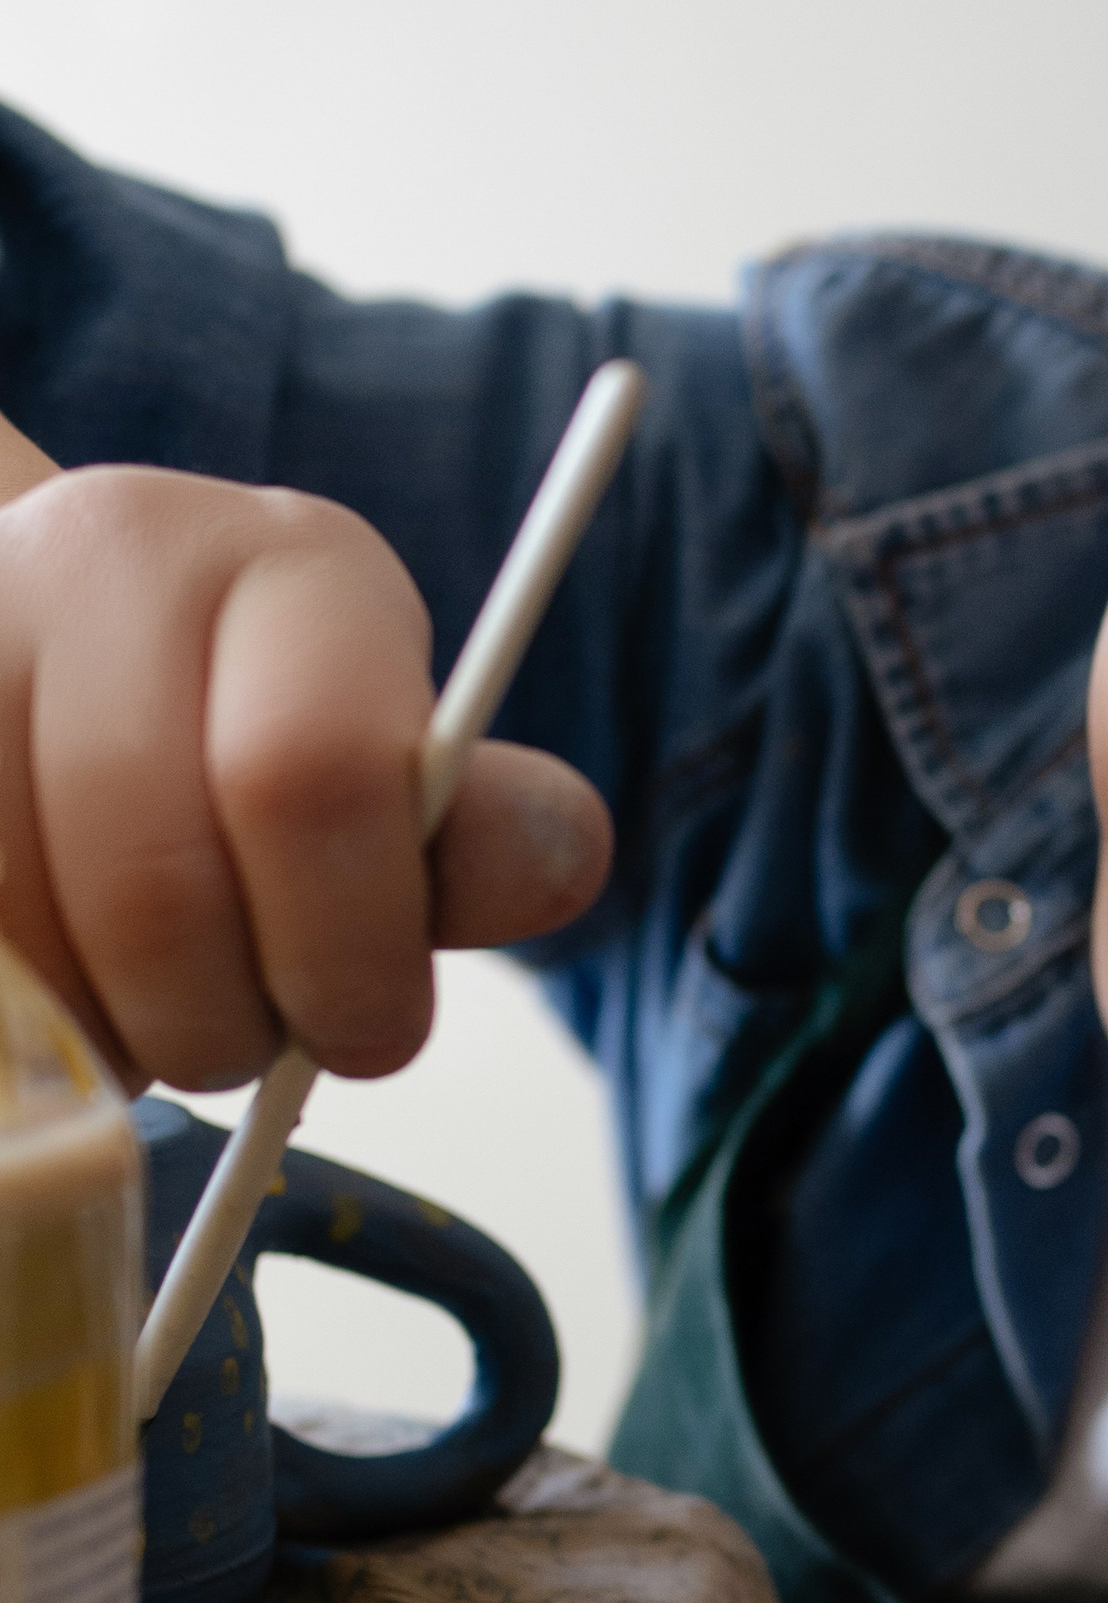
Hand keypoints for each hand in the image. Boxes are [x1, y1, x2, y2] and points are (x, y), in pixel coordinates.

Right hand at [0, 426, 610, 1089]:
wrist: (66, 662)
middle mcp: (115, 554)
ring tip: (140, 1014)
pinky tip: (57, 988)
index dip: (345, 951)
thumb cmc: (257, 754)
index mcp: (296, 569)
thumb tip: (557, 856)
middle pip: (154, 872)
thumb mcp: (395, 786)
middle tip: (236, 1048)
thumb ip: (475, 847)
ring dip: (93, 1027)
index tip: (361, 1035)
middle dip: (213, 1017)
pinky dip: (16, 1010)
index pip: (315, 774)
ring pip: (22, 916)